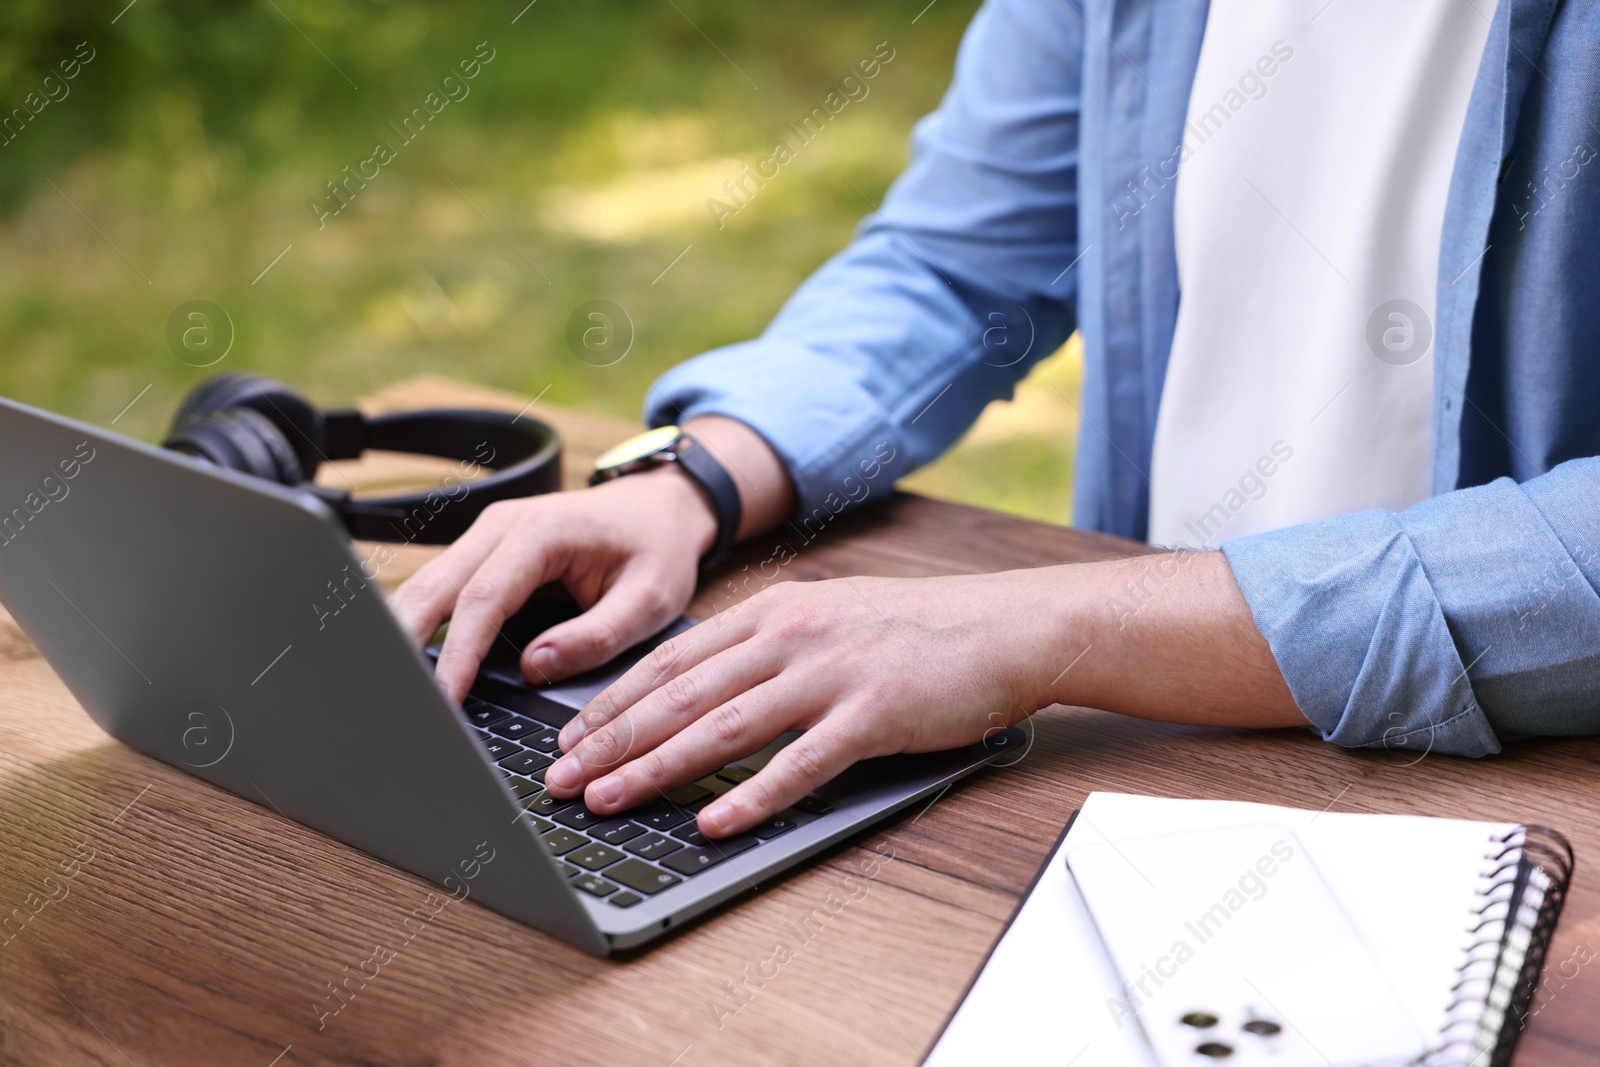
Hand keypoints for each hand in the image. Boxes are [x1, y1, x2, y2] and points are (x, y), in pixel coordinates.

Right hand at [389, 465, 715, 702]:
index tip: (442, 700)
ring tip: (395, 687)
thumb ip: (595, 637)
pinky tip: (412, 661)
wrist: (662, 507)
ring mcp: (488, 534)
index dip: (457, 655)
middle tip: (394, 699)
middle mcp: (503, 524)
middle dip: (405, 644)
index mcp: (543, 532)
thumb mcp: (649, 601)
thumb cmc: (658, 548)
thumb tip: (532, 668)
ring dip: (406, 633)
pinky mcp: (484, 550)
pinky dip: (424, 624)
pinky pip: (443, 588)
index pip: (482, 600)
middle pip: (433, 587)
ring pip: (427, 586)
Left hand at [542, 571, 1061, 836]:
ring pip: (722, 726)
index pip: (671, 662)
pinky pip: (799, 762)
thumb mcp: (826, 615)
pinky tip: (712, 822)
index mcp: (773, 610)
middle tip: (560, 781)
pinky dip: (751, 795)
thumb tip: (698, 688)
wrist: (1004, 626)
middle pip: (680, 696)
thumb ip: (765, 645)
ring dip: (656, 768)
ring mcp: (830, 673)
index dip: (612, 704)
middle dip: (610, 742)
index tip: (568, 741)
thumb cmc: (915, 630)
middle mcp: (791, 634)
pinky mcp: (872, 715)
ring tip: (608, 802)